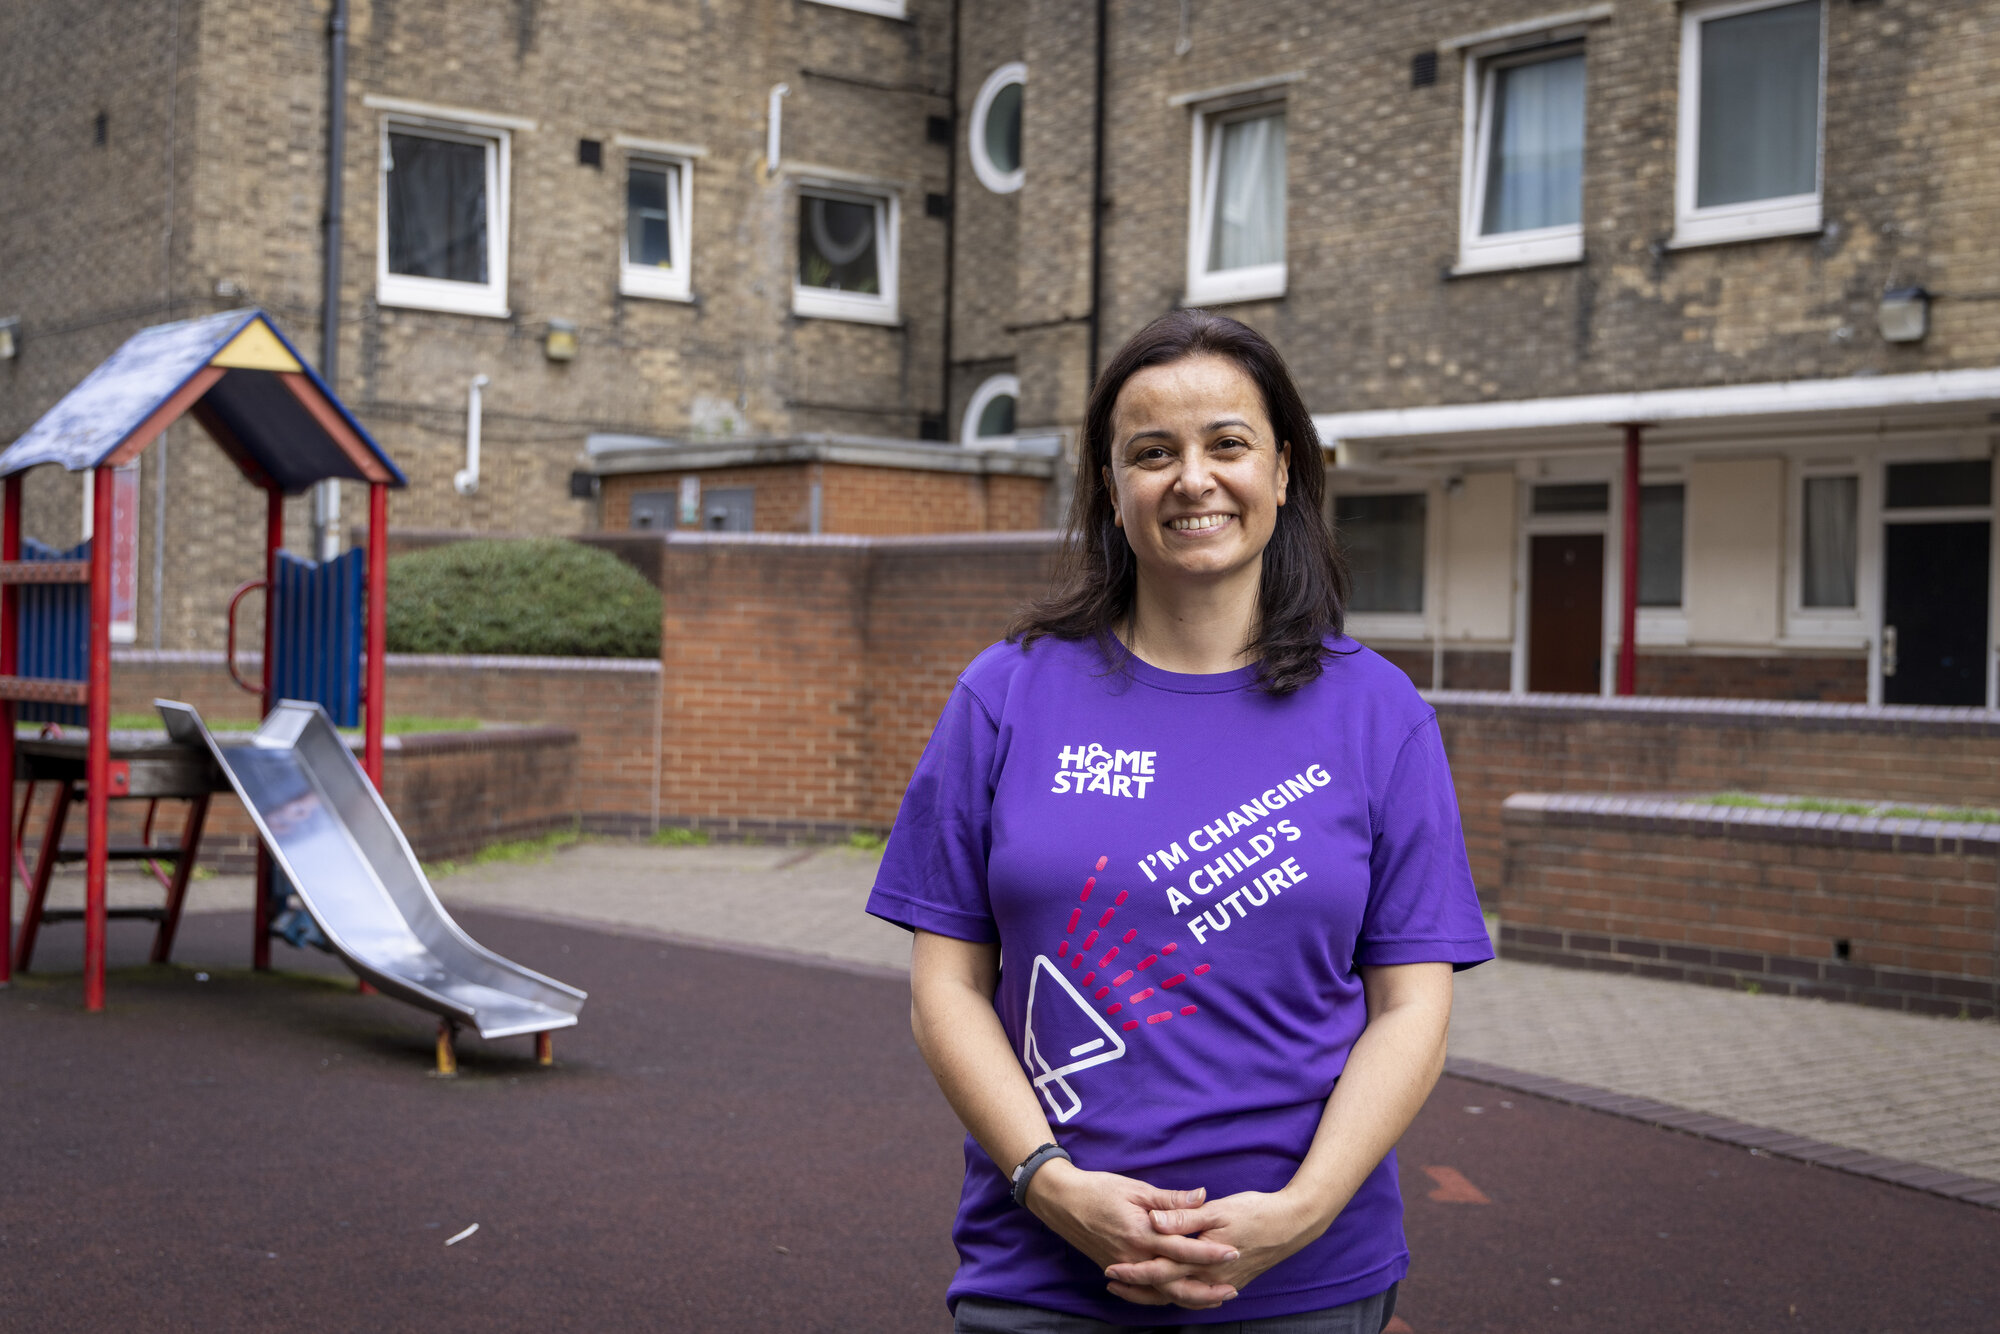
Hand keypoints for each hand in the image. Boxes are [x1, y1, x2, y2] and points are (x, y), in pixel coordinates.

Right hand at [1025, 1161, 1241, 1307]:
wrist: (1061, 1201)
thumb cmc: (1098, 1189)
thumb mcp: (1136, 1189)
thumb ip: (1170, 1199)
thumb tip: (1201, 1196)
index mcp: (1141, 1234)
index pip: (1183, 1249)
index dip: (1209, 1252)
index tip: (1233, 1251)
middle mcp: (1134, 1258)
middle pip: (1175, 1282)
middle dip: (1205, 1288)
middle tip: (1231, 1288)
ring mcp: (1124, 1268)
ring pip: (1160, 1292)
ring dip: (1188, 1297)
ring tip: (1213, 1297)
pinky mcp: (1116, 1270)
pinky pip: (1143, 1291)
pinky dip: (1163, 1297)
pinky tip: (1178, 1296)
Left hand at [1103, 1189, 1322, 1306]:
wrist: (1292, 1225)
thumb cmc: (1255, 1212)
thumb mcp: (1218, 1210)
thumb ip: (1184, 1217)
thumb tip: (1155, 1221)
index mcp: (1201, 1259)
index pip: (1160, 1270)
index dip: (1134, 1272)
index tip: (1111, 1271)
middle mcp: (1208, 1277)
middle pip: (1166, 1289)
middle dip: (1138, 1288)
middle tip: (1112, 1283)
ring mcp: (1220, 1282)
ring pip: (1181, 1297)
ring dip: (1155, 1295)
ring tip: (1132, 1291)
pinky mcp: (1230, 1281)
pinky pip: (1198, 1297)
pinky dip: (1179, 1297)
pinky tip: (1171, 1292)